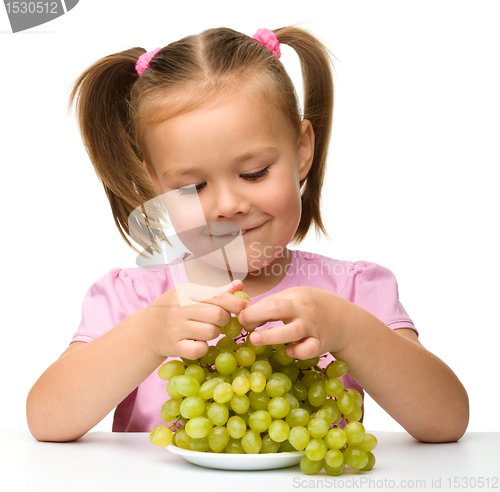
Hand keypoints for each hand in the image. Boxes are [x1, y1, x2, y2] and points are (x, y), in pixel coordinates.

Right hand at [142, 280, 249, 359]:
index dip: (236, 303)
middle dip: (225, 319)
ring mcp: (175, 327)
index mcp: (186, 291)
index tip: (245, 308)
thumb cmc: (174, 309)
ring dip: (215, 333)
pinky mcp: (173, 346)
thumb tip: (239, 285)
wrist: (146, 329)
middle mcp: (179, 307)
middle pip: (218, 315)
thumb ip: (216, 292)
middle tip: (219, 321)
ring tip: (206, 330)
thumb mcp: (191, 294)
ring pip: (212, 332)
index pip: (218, 296)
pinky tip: (198, 342)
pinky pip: (200, 349)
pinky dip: (204, 348)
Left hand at [238, 287, 353, 359]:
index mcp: (293, 298)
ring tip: (255, 339)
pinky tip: (288, 352)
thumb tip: (243, 314)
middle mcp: (303, 311)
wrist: (342, 318)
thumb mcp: (292, 299)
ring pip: (292, 332)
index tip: (241, 318)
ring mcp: (312, 327)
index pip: (269, 301)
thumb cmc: (309, 307)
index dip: (252, 310)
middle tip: (244, 327)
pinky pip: (309, 349)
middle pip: (278, 309)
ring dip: (271, 336)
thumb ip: (271, 305)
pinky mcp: (320, 344)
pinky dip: (298, 352)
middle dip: (257, 316)